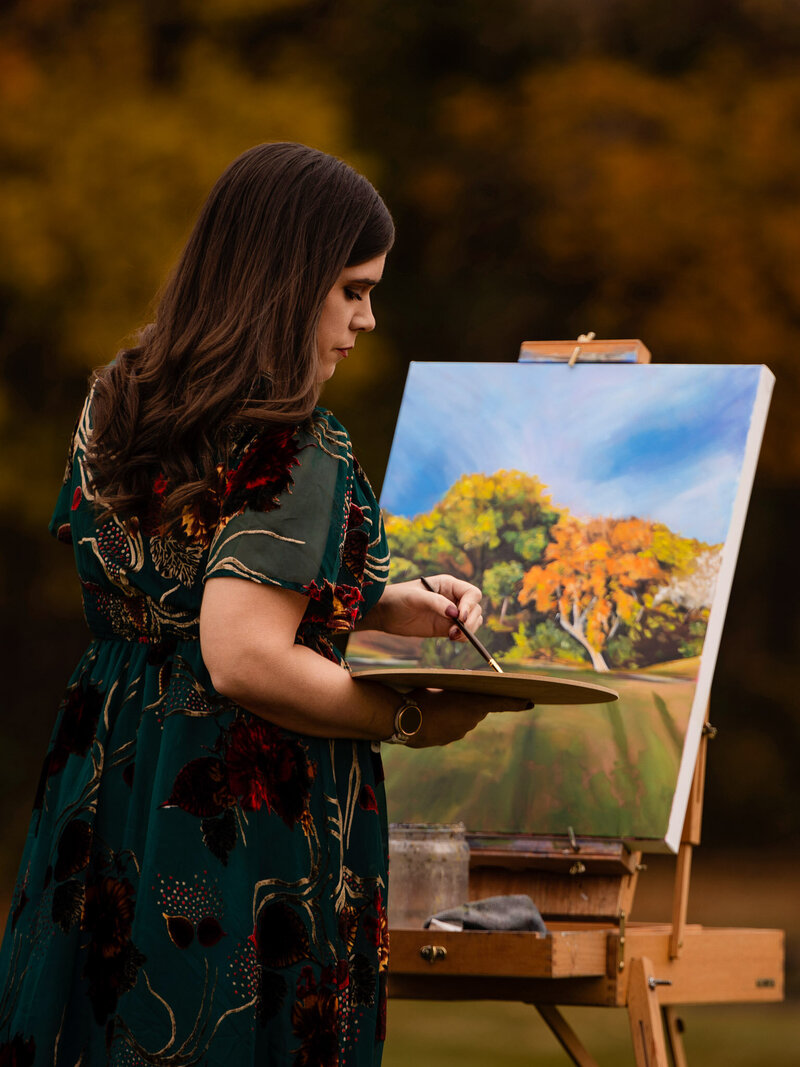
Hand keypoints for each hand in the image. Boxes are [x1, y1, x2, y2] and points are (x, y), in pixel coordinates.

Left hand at [364, 574, 482, 641]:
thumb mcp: (416, 597)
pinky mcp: (444, 628)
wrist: (384, 613)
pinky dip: (463, 637)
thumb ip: (435, 602)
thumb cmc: (398, 598)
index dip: (470, 605)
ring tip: (453, 636)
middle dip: (471, 620)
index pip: (471, 593)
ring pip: (473, 622)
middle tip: (458, 629)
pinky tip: (452, 638)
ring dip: (469, 630)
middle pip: (475, 608)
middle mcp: (452, 598)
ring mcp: (449, 614)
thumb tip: (455, 613)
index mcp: (448, 584)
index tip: (460, 616)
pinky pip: (462, 633)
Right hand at [405, 688, 531, 747]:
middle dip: (471, 702)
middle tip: (458, 693)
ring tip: (438, 704)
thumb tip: (457, 692)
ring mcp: (460, 732)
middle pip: (478, 709)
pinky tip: (432, 716)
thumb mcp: (440, 685)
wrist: (404, 720)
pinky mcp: (448, 739)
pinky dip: (446, 721)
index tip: (530, 702)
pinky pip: (452, 728)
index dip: (516, 703)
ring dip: (455, 712)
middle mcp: (472, 720)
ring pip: (464, 719)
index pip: (501, 703)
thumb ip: (454, 690)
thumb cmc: (422, 696)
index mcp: (474, 704)